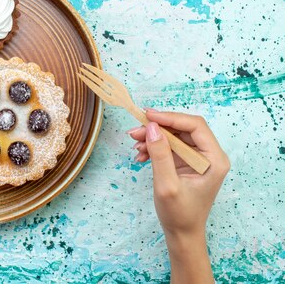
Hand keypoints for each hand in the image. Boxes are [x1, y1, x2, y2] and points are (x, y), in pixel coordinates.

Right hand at [127, 109, 229, 283]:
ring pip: (175, 135)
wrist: (182, 233)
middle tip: (135, 131)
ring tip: (134, 144)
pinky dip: (154, 146)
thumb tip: (152, 127)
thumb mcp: (166, 184)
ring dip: (153, 137)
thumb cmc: (179, 214)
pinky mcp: (187, 162)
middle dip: (158, 127)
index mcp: (214, 160)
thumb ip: (160, 154)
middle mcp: (210, 155)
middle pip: (183, 128)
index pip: (195, 126)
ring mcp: (198, 158)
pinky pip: (170, 146)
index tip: (148, 116)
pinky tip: (140, 154)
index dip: (171, 118)